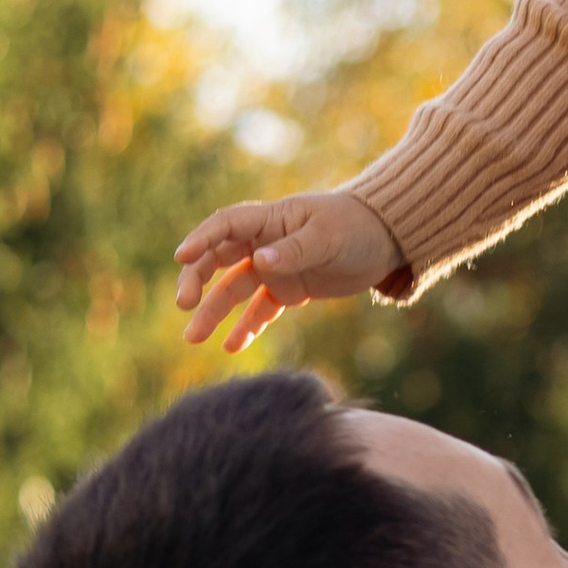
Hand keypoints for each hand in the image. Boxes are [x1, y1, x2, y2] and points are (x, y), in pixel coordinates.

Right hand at [173, 187, 404, 352]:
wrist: (385, 241)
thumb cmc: (355, 227)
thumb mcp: (327, 237)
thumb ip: (294, 250)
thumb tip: (259, 261)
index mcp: (270, 220)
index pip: (225, 226)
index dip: (201, 239)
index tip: (182, 257)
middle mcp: (263, 243)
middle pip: (217, 260)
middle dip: (196, 280)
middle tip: (184, 305)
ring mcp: (273, 269)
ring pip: (233, 290)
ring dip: (213, 312)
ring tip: (193, 338)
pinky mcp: (286, 291)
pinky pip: (259, 310)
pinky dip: (246, 327)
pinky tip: (231, 347)